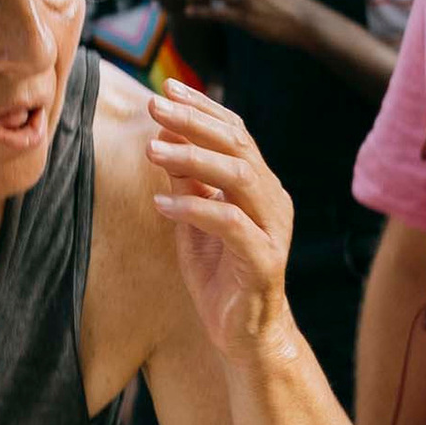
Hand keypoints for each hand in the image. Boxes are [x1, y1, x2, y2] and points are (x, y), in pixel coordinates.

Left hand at [148, 89, 293, 361]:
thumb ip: (186, 181)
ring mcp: (273, 229)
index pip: (236, 133)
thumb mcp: (194, 220)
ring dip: (194, 158)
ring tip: (153, 149)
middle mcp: (272, 200)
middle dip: (195, 122)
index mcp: (260, 186)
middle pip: (239, 146)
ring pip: (240, 177)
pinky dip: (196, 208)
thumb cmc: (220, 274)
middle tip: (156, 106)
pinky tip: (162, 204)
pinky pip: (232, 224)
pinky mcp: (264, 260)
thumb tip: (163, 137)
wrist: (245, 335)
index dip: (203, 108)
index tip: (166, 89)